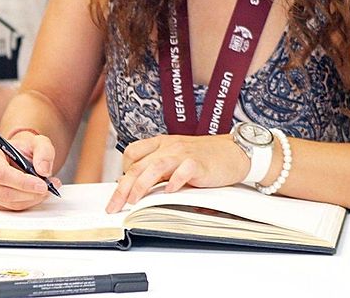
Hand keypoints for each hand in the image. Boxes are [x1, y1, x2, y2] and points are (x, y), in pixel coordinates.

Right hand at [0, 130, 60, 210]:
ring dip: (30, 199)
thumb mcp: (38, 142)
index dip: (23, 182)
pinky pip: (9, 208)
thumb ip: (44, 152)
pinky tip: (37, 194)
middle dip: (29, 193)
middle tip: (48, 188)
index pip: (1, 173)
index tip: (42, 185)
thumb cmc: (24, 149)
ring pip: (8, 202)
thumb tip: (43, 171)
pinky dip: (27, 203)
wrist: (19, 156)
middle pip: (3, 191)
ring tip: (47, 189)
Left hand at [105, 134, 246, 212]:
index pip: (132, 153)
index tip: (119, 191)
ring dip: (141, 186)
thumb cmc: (206, 158)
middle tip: (114, 206)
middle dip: (122, 188)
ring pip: (155, 167)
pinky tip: (170, 192)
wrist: (234, 151)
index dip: (122, 172)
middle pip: (138, 165)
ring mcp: (184, 154)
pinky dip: (174, 182)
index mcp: (161, 143)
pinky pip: (183, 171)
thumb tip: (138, 187)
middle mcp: (169, 146)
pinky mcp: (199, 163)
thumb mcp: (177, 158)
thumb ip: (159, 169)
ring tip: (134, 201)